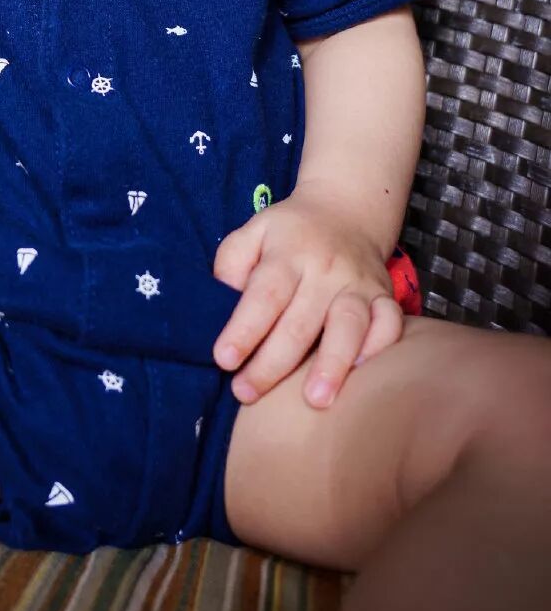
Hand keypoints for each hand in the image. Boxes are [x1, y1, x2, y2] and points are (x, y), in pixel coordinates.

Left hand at [211, 185, 402, 409]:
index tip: (224, 359)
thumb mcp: (253, 231)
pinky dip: (379, 348)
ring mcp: (359, 284)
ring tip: (316, 400)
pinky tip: (361, 373)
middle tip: (247, 394)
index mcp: (287, 254)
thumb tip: (219, 300)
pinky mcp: (385, 296)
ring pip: (349, 325)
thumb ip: (232, 262)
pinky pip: (390, 324)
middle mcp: (325, 270)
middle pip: (299, 322)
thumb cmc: (290, 232)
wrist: (346, 210)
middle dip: (273, 363)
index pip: (264, 295)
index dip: (243, 329)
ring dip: (332, 363)